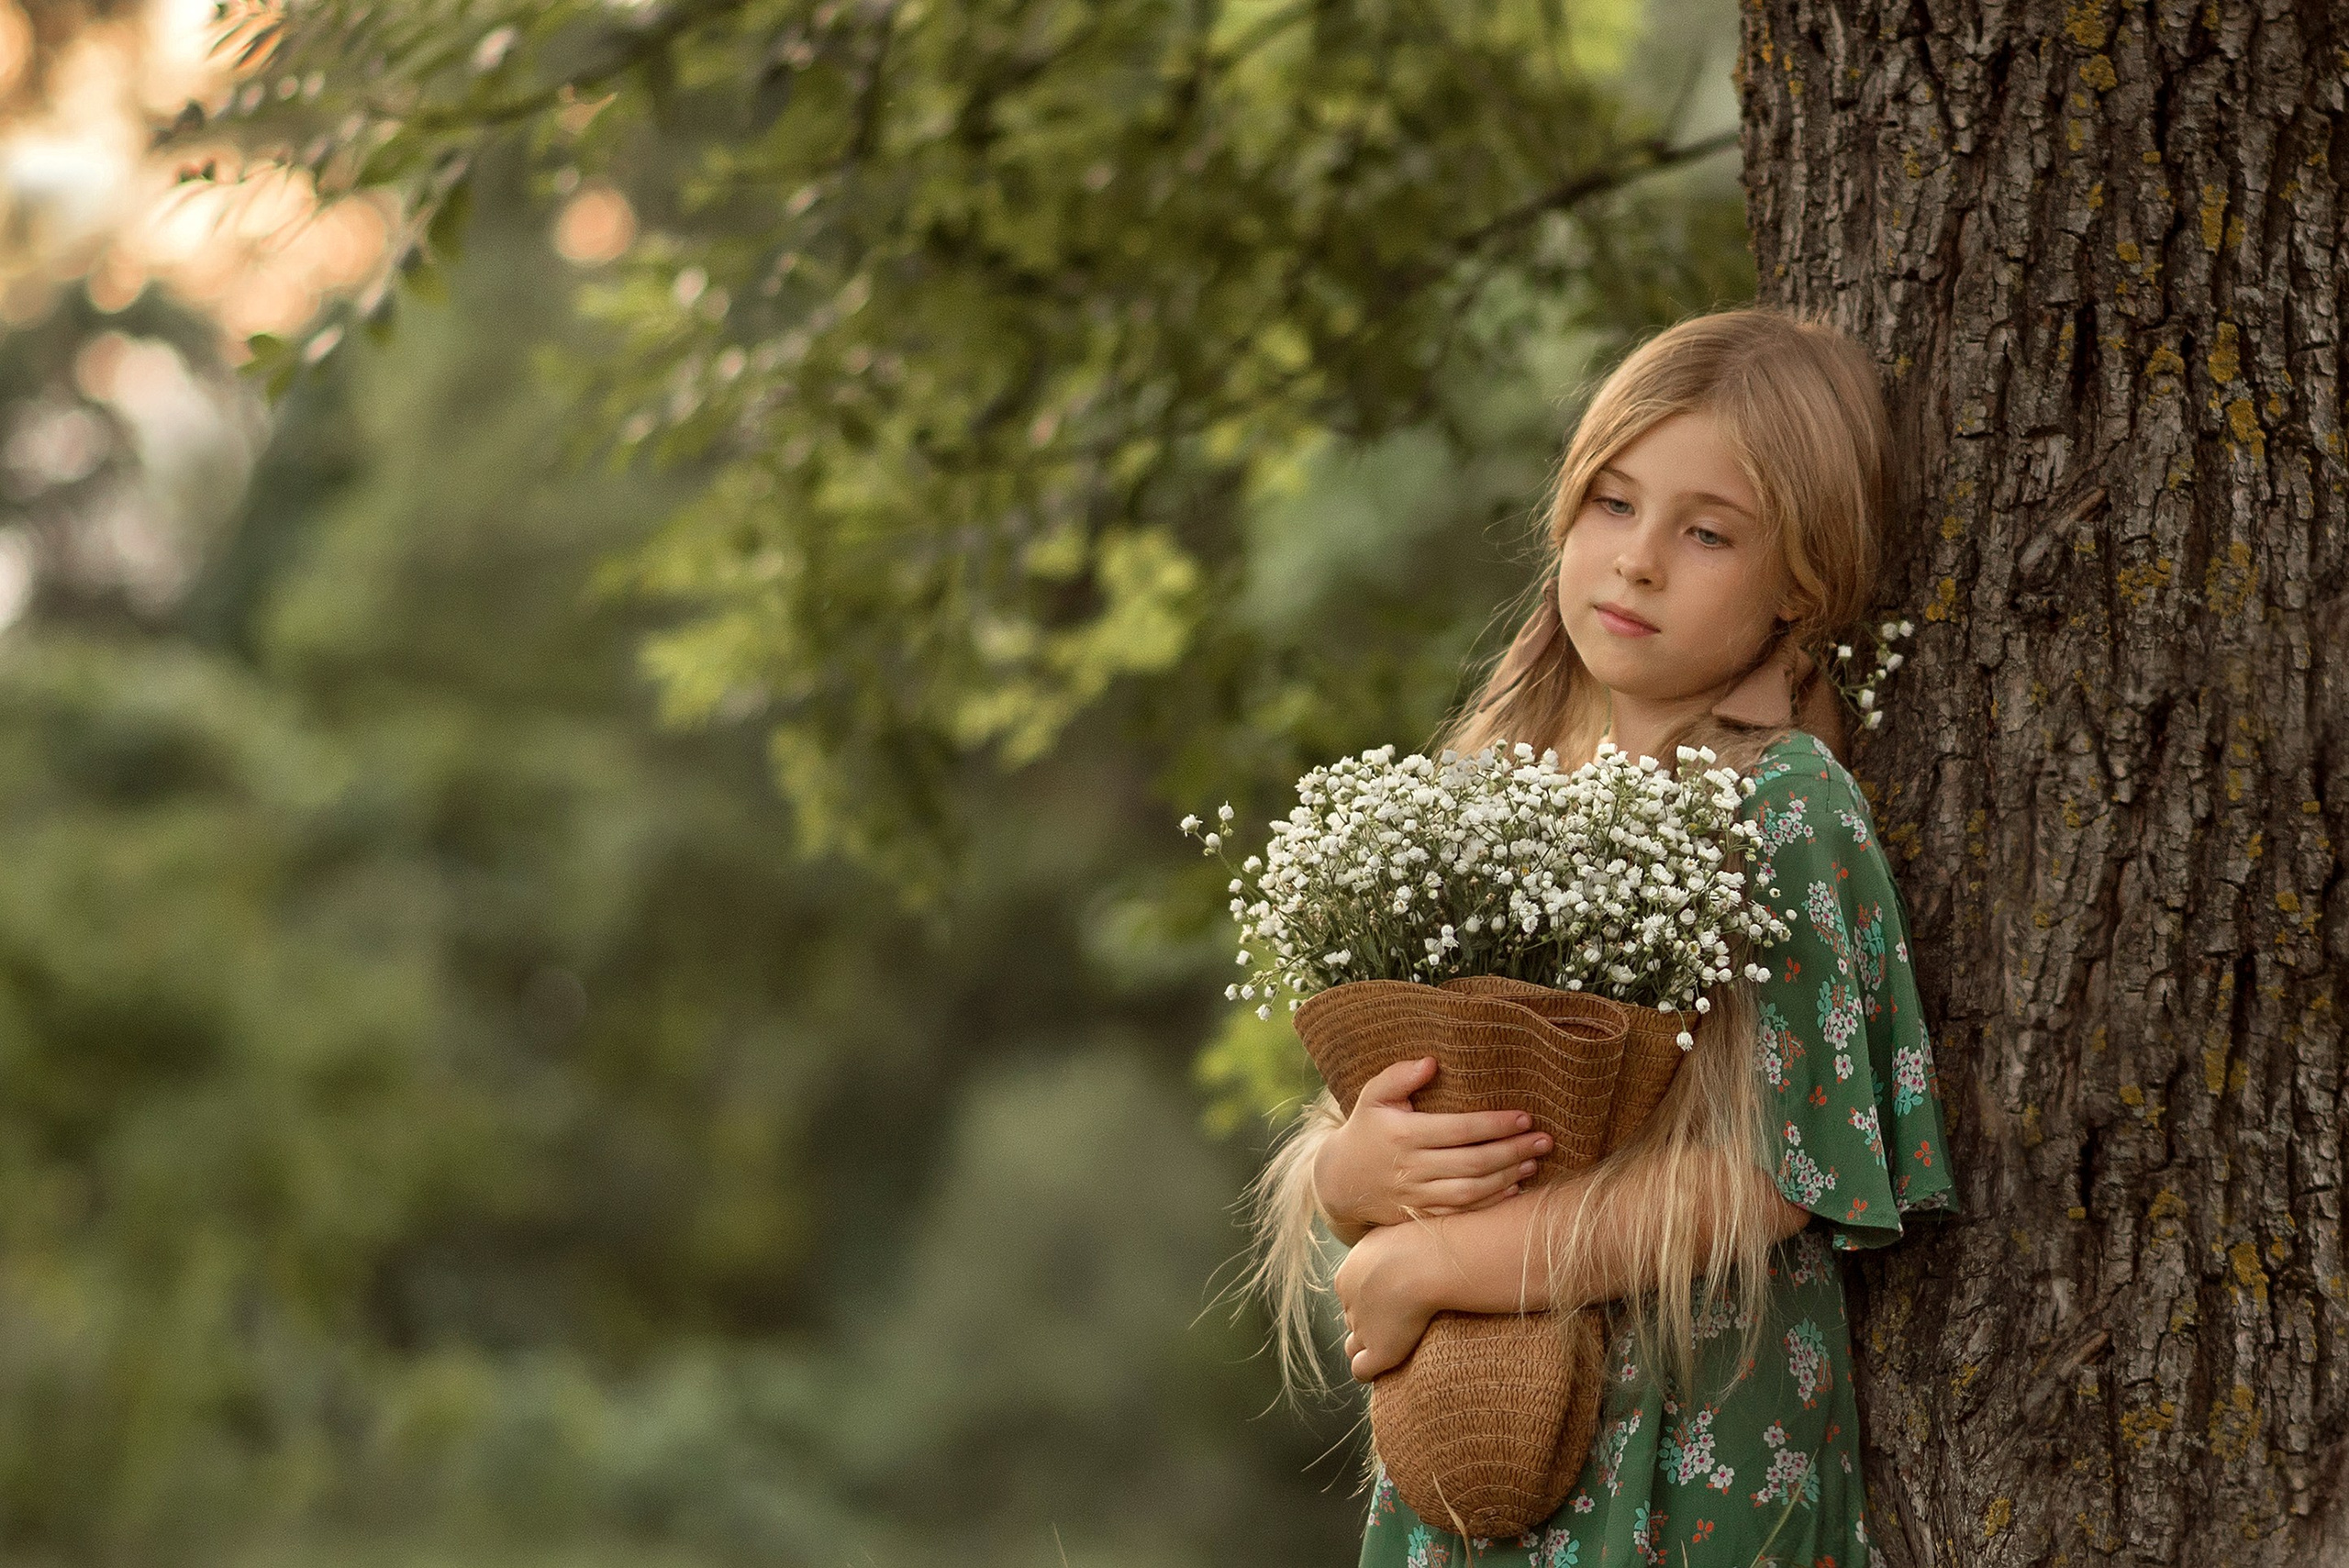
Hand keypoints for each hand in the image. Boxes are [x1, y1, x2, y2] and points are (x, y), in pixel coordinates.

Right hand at [1311, 1057, 1550, 1241]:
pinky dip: (1490, 1203)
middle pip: (1473, 1162)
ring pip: (1472, 1190)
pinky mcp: (1422, 1215)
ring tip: (1534, 1162)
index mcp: (1403, 1135)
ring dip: (1507, 1177)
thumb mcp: (1372, 1096)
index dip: (1494, 1124)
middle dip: (1512, 1151)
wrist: (1340, 1180)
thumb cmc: (1365, 1129)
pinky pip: (1462, 1212)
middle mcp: (1413, 1168)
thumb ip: (1399, 1076)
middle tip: (1544, 1140)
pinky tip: (1514, 1190)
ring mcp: (1418, 1196)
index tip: (1524, 1116)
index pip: (1459, 1129)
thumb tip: (1431, 1061)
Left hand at [1334, 1220, 1435, 1381]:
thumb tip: (1414, 1233)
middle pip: (1353, 1315)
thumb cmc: (1425, 1239)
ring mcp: (1361, 1325)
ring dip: (1368, 1347)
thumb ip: (1399, 1239)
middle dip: (1369, 1320)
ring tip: (1393, 1346)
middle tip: (1398, 1320)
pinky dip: (1371, 1371)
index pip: (1354, 1291)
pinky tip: (1388, 1367)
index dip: (1374, 1298)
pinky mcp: (1377, 1350)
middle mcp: (1349, 1298)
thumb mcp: (1401, 1229)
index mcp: (1351, 1271)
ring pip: (1354, 1343)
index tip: (1396, 1298)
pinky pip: (1361, 1369)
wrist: (1428, 1260)